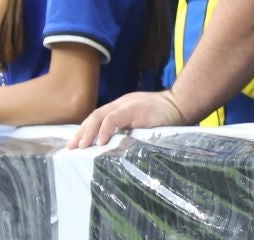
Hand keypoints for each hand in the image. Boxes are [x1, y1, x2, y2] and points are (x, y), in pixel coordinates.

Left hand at [69, 89, 188, 147]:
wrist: (183, 104)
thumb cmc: (167, 118)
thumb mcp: (143, 123)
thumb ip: (130, 130)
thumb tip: (115, 149)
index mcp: (122, 107)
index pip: (98, 117)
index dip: (85, 130)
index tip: (75, 144)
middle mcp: (121, 104)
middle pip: (94, 116)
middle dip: (81, 132)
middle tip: (71, 148)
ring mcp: (127, 105)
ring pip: (100, 115)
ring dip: (88, 132)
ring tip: (81, 146)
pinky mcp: (134, 109)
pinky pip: (114, 118)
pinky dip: (105, 129)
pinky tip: (100, 142)